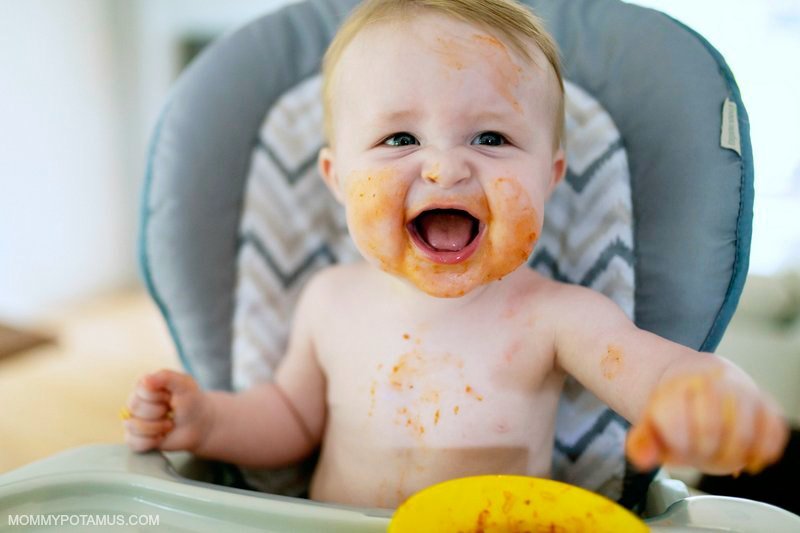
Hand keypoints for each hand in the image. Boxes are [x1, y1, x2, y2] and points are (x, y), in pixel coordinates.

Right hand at [123, 369, 212, 452]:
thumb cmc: (191, 401)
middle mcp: (135, 402)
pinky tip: (161, 437)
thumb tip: (145, 380)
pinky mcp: (135, 439)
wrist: (199, 425)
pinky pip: (133, 442)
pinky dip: (151, 441)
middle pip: (135, 407)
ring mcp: (133, 421)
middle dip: (159, 411)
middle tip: (171, 411)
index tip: (171, 396)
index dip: (159, 396)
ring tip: (168, 424)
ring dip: (156, 427)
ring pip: (133, 426)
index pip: (141, 390)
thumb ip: (166, 377)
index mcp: (144, 385)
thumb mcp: (184, 384)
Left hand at [626, 368, 788, 474]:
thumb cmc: (674, 407)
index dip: (675, 447)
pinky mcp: (766, 404)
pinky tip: (748, 457)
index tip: (674, 448)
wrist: (697, 378)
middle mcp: (712, 384)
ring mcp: (742, 392)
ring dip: (730, 455)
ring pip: (743, 434)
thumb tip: (643, 458)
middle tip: (696, 454)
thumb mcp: (649, 423)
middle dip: (701, 453)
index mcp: (677, 388)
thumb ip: (641, 443)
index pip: (677, 426)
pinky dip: (763, 450)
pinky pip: (774, 431)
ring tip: (719, 456)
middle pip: (709, 432)